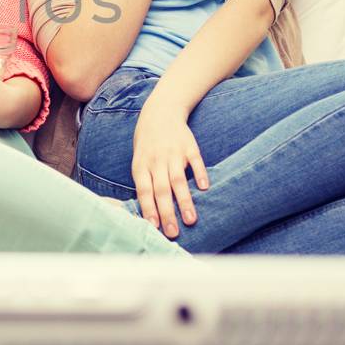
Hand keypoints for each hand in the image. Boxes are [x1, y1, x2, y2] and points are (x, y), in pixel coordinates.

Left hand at [130, 99, 210, 238]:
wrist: (161, 111)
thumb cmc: (147, 143)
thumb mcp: (139, 160)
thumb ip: (144, 183)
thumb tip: (149, 212)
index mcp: (141, 165)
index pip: (144, 191)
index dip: (149, 209)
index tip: (154, 227)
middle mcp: (156, 160)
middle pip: (161, 189)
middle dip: (167, 213)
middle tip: (173, 232)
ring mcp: (173, 152)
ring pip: (178, 179)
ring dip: (185, 201)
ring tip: (191, 220)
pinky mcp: (189, 146)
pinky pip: (195, 161)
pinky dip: (200, 174)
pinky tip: (205, 188)